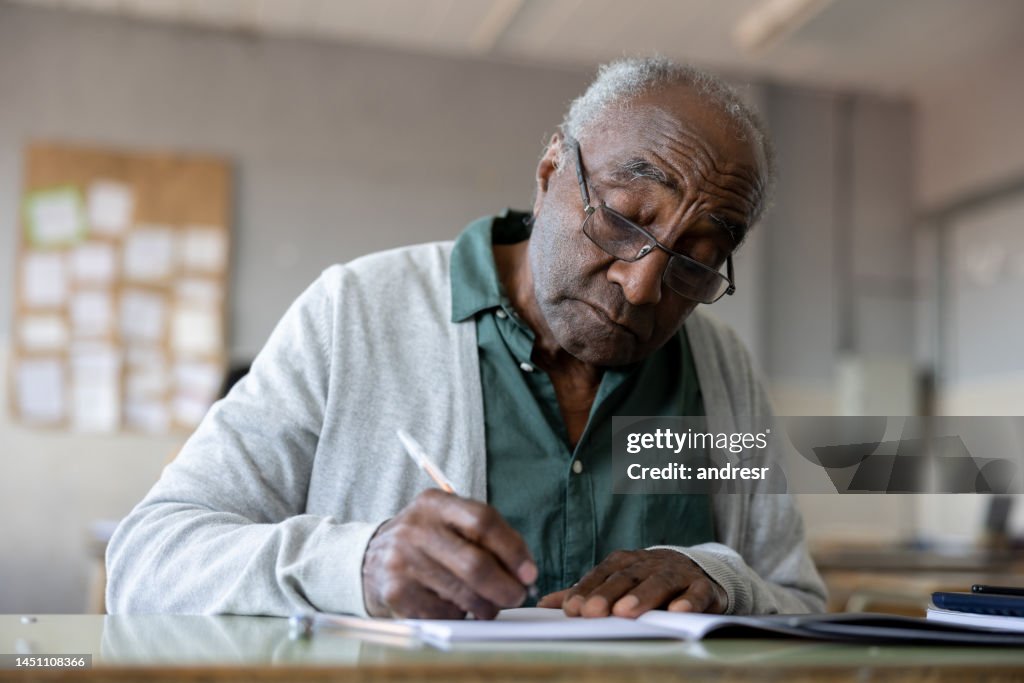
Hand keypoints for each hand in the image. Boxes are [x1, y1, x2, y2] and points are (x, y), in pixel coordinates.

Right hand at [362, 489, 537, 618]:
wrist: (371, 558)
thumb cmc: (428, 542)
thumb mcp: (450, 523)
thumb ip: (488, 538)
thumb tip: (525, 573)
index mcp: (435, 503)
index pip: (482, 520)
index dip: (513, 549)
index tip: (529, 573)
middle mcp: (415, 528)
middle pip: (475, 563)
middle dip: (505, 587)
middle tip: (516, 597)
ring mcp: (402, 561)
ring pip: (463, 594)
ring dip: (486, 606)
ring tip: (488, 606)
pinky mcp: (396, 592)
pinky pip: (443, 613)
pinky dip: (458, 615)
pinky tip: (455, 607)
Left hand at [537, 549, 725, 617]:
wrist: (698, 569)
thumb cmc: (648, 579)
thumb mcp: (616, 582)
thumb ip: (585, 593)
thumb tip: (545, 604)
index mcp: (625, 562)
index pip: (602, 575)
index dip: (586, 590)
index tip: (571, 609)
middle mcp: (648, 564)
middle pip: (626, 578)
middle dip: (607, 595)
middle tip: (592, 612)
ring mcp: (676, 573)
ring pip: (658, 582)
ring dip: (642, 596)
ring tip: (625, 612)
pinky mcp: (702, 586)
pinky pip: (696, 592)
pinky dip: (688, 601)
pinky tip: (677, 611)